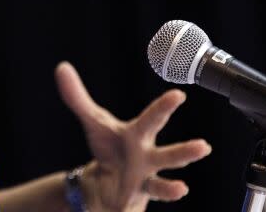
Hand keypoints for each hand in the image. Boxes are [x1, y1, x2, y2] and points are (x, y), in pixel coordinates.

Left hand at [55, 61, 211, 210]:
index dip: (165, 106)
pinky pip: (136, 209)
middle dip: (186, 151)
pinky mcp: (135, 202)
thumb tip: (62, 68)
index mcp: (139, 136)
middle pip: (169, 154)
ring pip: (162, 186)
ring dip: (172, 189)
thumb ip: (77, 97)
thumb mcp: (93, 121)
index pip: (153, 118)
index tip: (179, 95)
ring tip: (181, 188)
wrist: (108, 182)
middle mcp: (149, 158)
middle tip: (203, 146)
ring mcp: (146, 182)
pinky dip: (133, 211)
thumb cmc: (109, 147)